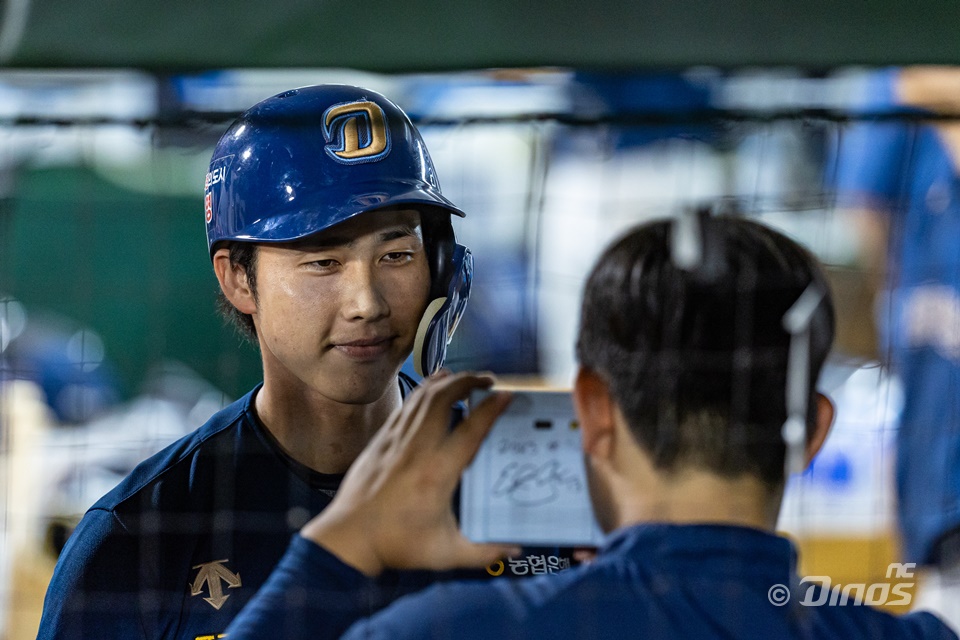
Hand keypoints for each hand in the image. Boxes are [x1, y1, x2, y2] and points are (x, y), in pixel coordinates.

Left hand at [301, 371, 518, 575]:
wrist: (349, 538)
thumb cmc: (396, 545)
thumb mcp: (446, 553)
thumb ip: (484, 552)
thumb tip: (515, 549)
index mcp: (438, 472)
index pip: (471, 430)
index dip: (491, 409)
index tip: (507, 395)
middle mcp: (418, 448)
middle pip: (445, 398)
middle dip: (469, 381)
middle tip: (489, 380)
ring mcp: (397, 440)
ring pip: (424, 397)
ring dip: (447, 381)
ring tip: (466, 377)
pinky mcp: (382, 439)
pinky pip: (407, 405)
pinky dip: (424, 390)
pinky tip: (433, 387)